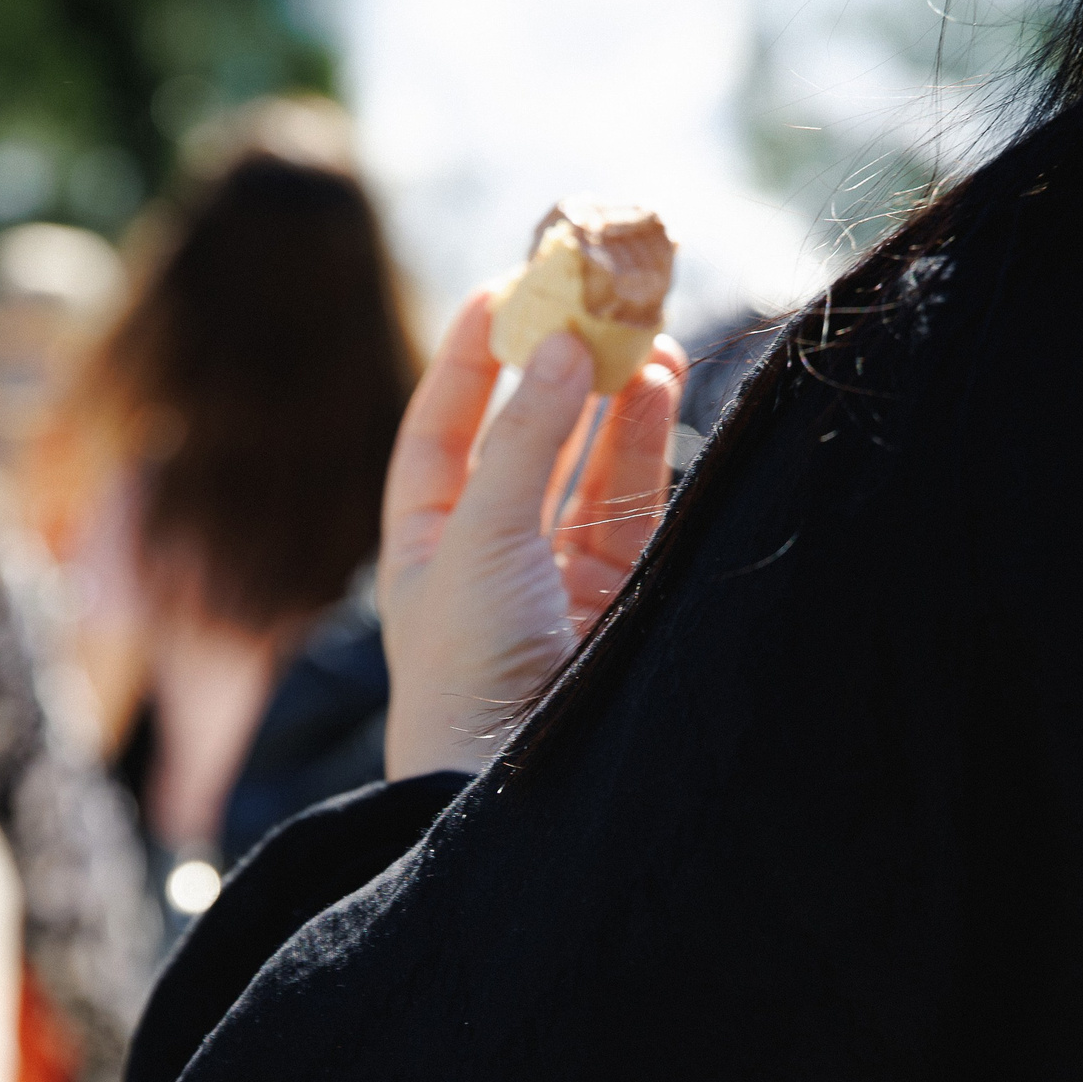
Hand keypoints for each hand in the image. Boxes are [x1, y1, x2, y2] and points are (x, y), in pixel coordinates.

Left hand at [379, 290, 685, 780]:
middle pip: (525, 442)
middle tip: (594, 304)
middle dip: (560, 375)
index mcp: (424, 545)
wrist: (514, 792)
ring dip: (615, 405)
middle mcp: (489, 558)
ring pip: (590, 471)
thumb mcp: (478, 542)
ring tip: (644, 340)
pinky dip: (648, 450)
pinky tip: (658, 391)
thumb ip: (524, 441)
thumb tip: (565, 347)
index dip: (469, 362)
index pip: (440, 432)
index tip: (503, 290)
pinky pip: (636, 509)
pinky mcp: (621, 603)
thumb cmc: (467, 672)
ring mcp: (559, 582)